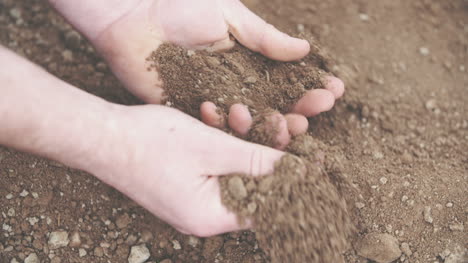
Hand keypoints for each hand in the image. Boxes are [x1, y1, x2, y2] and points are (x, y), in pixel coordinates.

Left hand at [50, 0, 344, 147]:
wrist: (133, 14)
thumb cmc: (182, 7)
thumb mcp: (230, 17)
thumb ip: (265, 38)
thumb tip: (306, 49)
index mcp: (248, 64)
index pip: (286, 82)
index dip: (309, 87)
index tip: (333, 91)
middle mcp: (234, 86)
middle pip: (272, 108)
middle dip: (296, 113)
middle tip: (312, 117)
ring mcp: (212, 100)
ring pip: (246, 123)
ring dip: (268, 126)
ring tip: (287, 124)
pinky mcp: (187, 110)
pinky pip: (211, 125)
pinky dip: (227, 125)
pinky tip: (242, 118)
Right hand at [93, 104, 283, 235]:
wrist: (102, 136)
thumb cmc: (151, 142)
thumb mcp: (212, 147)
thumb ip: (257, 161)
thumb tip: (298, 170)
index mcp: (211, 217)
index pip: (268, 207)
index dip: (294, 182)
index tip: (314, 157)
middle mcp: (203, 218)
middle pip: (253, 191)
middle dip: (268, 156)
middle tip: (282, 126)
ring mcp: (192, 204)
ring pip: (234, 176)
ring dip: (243, 146)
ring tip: (242, 115)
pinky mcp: (184, 189)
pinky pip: (214, 171)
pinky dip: (222, 149)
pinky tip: (220, 121)